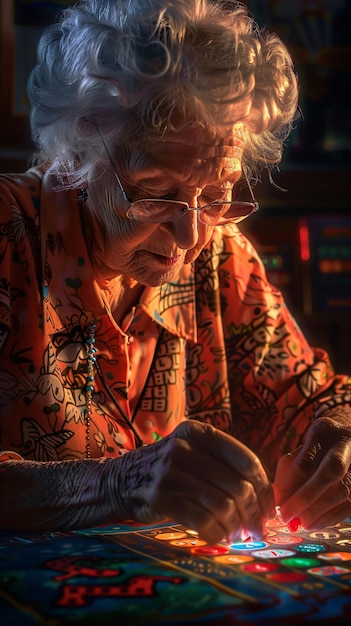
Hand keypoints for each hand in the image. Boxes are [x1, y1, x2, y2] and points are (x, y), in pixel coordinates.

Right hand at [116, 421, 274, 543]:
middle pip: (237, 486)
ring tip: (236, 534)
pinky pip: (201, 520)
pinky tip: (218, 536)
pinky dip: (216, 533)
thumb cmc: (170, 469)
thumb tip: (265, 497)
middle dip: (253, 514)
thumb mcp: (194, 452)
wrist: (121, 479)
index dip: (263, 489)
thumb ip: (225, 465)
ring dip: (235, 526)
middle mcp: (185, 448)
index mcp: (200, 432)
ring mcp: (170, 472)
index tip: (268, 509)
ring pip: (222, 505)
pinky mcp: (160, 497)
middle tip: (256, 530)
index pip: (246, 460)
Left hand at [274, 410, 350, 528]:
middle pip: (331, 470)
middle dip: (307, 497)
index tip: (278, 503)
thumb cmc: (315, 451)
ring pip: (343, 490)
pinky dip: (329, 518)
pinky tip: (313, 524)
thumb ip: (288, 472)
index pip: (307, 458)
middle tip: (287, 516)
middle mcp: (347, 443)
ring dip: (318, 511)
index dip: (291, 484)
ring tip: (299, 522)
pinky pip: (349, 505)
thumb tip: (279, 501)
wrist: (344, 446)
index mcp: (325, 430)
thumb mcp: (299, 451)